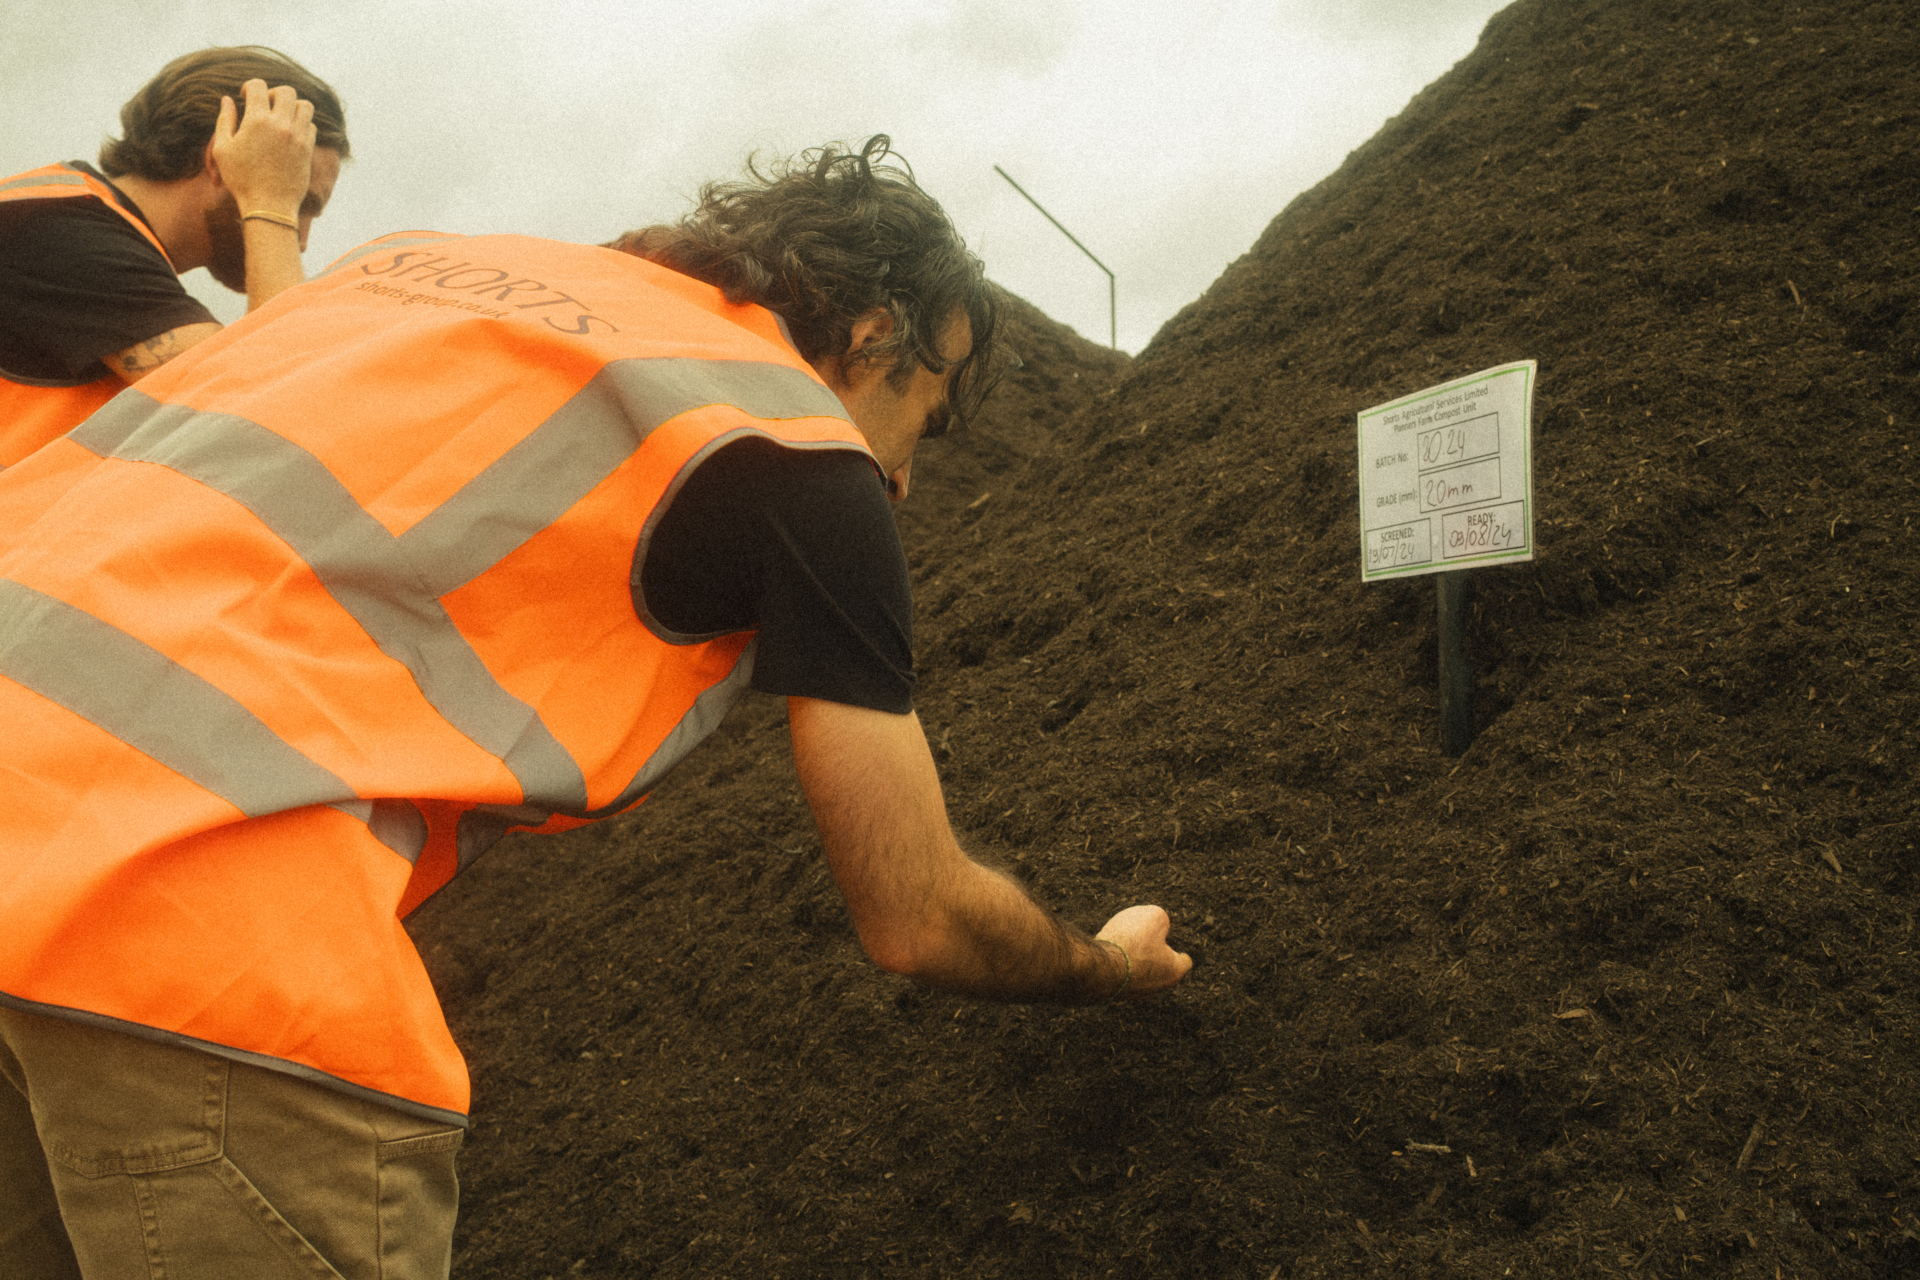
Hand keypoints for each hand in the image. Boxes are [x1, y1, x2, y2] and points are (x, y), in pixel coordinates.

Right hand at [210, 79, 315, 216]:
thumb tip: (228, 100)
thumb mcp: (222, 149)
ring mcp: (298, 137)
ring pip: (305, 105)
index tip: (245, 97)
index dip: (249, 86)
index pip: (258, 86)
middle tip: (265, 105)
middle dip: (273, 93)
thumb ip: (225, 120)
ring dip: (292, 106)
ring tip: (281, 117)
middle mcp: (281, 125)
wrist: (268, 206)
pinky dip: (302, 123)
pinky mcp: (308, 150)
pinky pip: (312, 126)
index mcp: (257, 120)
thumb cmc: (241, 179)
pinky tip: (289, 133)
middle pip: (286, 91)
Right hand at [1096, 905, 1191, 996]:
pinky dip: (1116, 964)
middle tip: (1145, 938)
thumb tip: (1158, 924)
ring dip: (1133, 959)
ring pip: (1139, 973)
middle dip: (1154, 954)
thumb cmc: (1132, 943)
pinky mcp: (1114, 992)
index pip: (1184, 962)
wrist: (1100, 968)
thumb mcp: (1154, 917)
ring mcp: (1134, 993)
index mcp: (1174, 971)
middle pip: (1161, 968)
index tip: (1173, 945)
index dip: (1179, 950)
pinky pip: (1119, 975)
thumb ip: (1162, 919)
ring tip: (1123, 942)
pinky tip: (1109, 952)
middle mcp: (1157, 987)